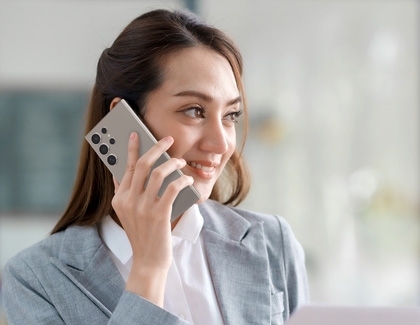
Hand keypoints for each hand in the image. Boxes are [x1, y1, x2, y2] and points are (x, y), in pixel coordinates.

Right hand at [111, 132, 193, 305]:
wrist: (148, 261)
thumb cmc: (142, 234)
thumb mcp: (126, 214)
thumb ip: (124, 194)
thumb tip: (121, 173)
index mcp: (120, 199)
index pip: (125, 168)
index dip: (132, 149)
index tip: (136, 134)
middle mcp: (129, 201)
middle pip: (142, 166)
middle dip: (156, 148)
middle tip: (168, 139)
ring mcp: (143, 208)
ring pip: (158, 174)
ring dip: (172, 163)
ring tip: (180, 161)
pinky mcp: (159, 215)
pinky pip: (173, 188)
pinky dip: (181, 180)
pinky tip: (187, 179)